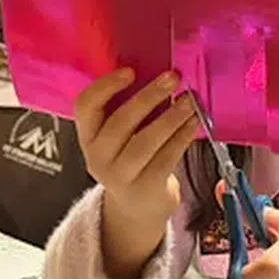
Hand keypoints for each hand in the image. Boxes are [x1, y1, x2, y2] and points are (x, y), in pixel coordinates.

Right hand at [74, 68, 198, 278]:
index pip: (84, 107)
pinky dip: (182, 137)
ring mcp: (120, 176)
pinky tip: (195, 122)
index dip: (105, 87)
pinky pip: (166, 157)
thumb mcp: (120, 136)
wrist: (137, 207)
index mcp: (88, 135)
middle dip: (148, 97)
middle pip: (119, 123)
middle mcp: (97, 156)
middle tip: (173, 77)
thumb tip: (159, 73)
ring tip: (190, 100)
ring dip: (171, 117)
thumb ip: (128, 108)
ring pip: (144, 142)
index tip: (130, 71)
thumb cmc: (132, 157)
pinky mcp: (145, 188)